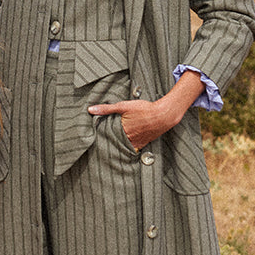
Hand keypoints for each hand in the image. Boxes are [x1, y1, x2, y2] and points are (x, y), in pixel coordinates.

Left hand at [88, 70, 206, 150]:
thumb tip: (90, 110)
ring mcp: (137, 143)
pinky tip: (125, 148)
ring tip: (111, 149)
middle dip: (109, 145)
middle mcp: (129, 140)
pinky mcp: (144, 143)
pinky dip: (129, 148)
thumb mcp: (124, 106)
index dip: (101, 139)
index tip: (95, 141)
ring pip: (124, 148)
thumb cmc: (144, 109)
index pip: (107, 138)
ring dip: (119, 147)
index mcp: (122, 132)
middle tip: (99, 147)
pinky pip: (134, 149)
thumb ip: (106, 109)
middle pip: (115, 144)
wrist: (163, 115)